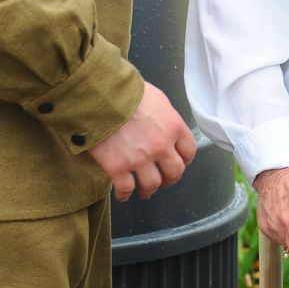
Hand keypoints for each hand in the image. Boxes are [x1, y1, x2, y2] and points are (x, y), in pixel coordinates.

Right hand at [88, 81, 196, 201]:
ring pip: (152, 184)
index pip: (189, 150)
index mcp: (173, 127)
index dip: (185, 160)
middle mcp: (161, 146)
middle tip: (164, 180)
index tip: (180, 163)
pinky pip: (126, 189)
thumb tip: (163, 124)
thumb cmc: (126, 92)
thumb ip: (165, 116)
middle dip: (170, 179)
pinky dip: (125, 195)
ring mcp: (140, 159)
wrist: (100, 97)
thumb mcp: (156, 98)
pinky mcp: (118, 167)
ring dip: (149, 190)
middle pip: (175, 172)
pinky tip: (123, 194)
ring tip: (144, 191)